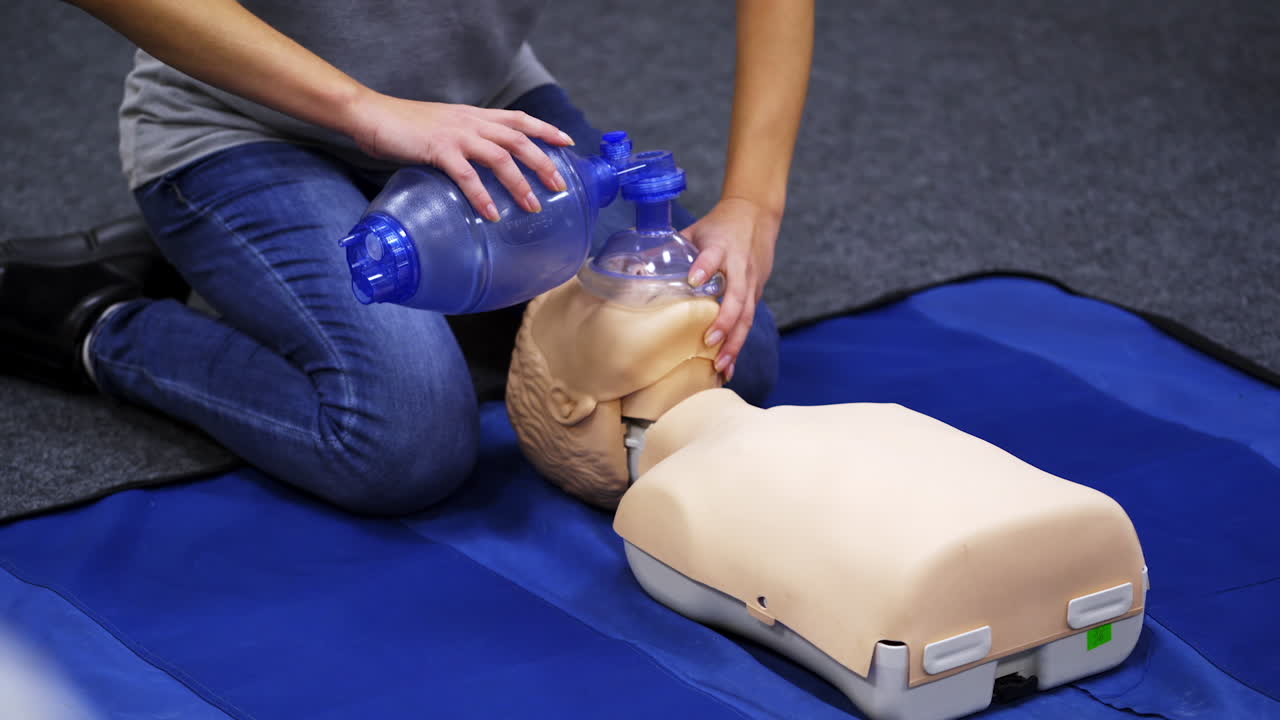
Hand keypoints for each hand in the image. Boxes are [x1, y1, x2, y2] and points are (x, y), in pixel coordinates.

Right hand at [346, 91, 574, 220]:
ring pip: (500, 157)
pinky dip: (482, 196)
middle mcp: (471, 122)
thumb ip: (463, 143)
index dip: (545, 129)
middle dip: (543, 162)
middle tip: (559, 186)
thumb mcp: (443, 128)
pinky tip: (492, 214)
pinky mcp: (438, 150)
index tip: (567, 142)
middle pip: (519, 139)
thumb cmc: (404, 126)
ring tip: (533, 206)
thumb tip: (477, 169)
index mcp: (474, 116)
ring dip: (520, 183)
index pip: (519, 118)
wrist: (372, 115)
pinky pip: (467, 175)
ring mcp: (456, 135)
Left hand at [682, 196, 779, 382]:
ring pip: (747, 316)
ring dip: (734, 342)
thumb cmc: (720, 225)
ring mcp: (751, 282)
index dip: (705, 267)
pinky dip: (738, 343)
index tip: (694, 280)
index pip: (713, 255)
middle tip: (709, 341)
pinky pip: (748, 322)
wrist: (756, 215)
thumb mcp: (694, 230)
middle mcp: (740, 266)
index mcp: (721, 246)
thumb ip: (670, 249)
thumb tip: (635, 270)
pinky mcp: (757, 294)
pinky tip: (728, 365)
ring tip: (721, 366)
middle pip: (737, 296)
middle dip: (724, 321)